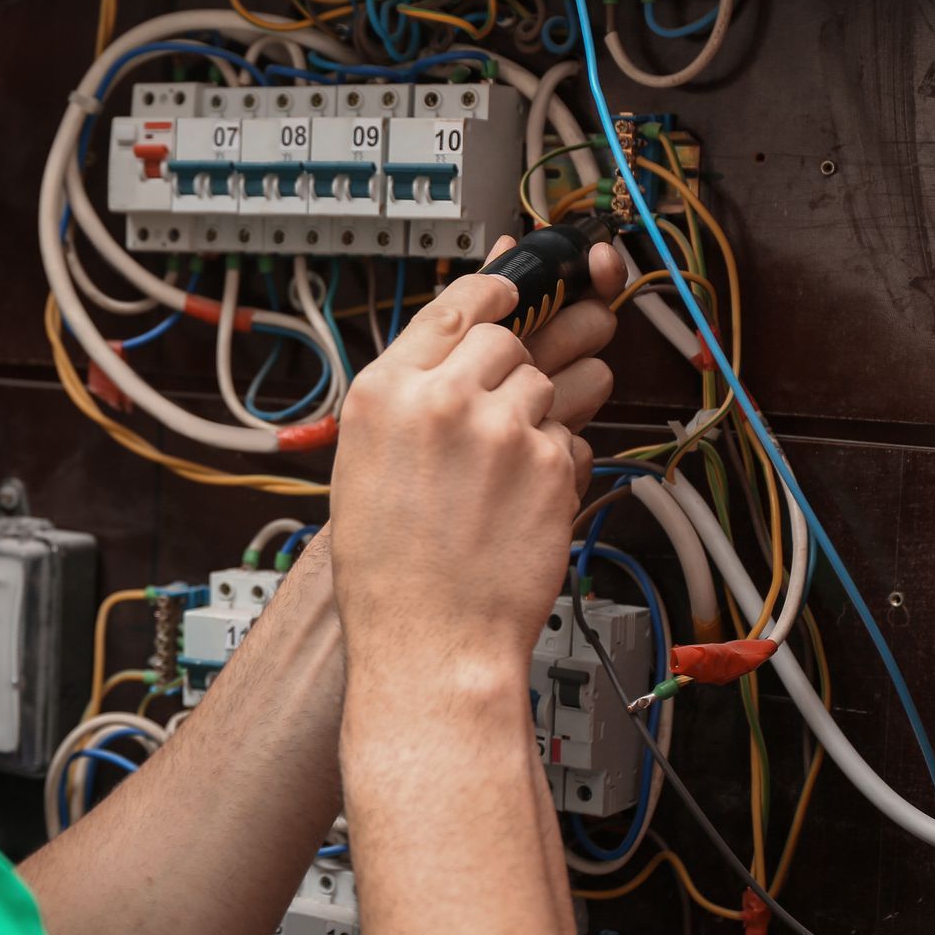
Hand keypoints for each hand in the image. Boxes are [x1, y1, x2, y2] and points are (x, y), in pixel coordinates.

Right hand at [328, 239, 620, 674]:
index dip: (491, 295)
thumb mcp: (364, 460)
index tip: (508, 295)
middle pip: (506, 338)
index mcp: (384, 392)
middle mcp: (442, 399)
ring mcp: (501, 429)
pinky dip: (556, 457)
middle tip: (497, 408)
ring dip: (537, 411)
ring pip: (546, 381)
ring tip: (507, 464)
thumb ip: (407, 396)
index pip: (454, 304)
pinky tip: (522, 497)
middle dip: (511, 366)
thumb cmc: (389, 567)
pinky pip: (570, 433)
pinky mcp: (549, 464)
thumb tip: (453, 341)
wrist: (430, 639)